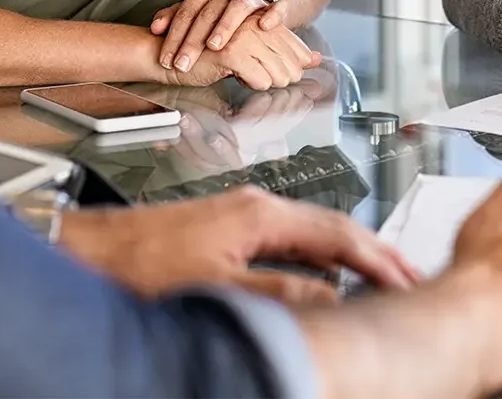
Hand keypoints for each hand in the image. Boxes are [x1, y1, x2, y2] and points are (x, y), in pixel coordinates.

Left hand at [58, 187, 419, 305]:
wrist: (91, 249)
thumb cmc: (141, 263)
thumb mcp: (220, 287)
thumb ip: (281, 292)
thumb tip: (332, 295)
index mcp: (259, 214)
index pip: (338, 234)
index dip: (378, 259)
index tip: (407, 279)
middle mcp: (255, 205)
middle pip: (333, 227)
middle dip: (375, 253)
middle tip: (410, 278)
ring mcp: (242, 212)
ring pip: (314, 232)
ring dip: (350, 257)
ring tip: (381, 279)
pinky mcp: (229, 226)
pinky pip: (292, 238)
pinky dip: (321, 256)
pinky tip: (327, 277)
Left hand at [152, 0, 282, 72]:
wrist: (252, 7)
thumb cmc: (219, 15)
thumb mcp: (194, 15)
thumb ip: (173, 18)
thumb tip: (156, 28)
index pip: (186, 10)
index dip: (174, 36)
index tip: (167, 60)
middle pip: (208, 12)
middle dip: (192, 41)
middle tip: (182, 64)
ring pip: (238, 8)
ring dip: (225, 27)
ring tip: (214, 46)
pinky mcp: (271, 6)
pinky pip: (276, 8)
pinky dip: (272, 15)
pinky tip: (264, 26)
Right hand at [159, 15, 319, 89]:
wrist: (164, 53)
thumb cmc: (203, 53)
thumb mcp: (245, 50)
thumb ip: (280, 51)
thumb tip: (315, 59)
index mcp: (255, 18)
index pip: (290, 40)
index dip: (298, 59)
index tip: (301, 70)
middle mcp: (251, 22)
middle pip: (288, 57)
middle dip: (287, 75)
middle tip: (279, 83)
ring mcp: (241, 35)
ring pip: (277, 70)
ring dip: (271, 82)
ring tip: (257, 83)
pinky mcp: (230, 52)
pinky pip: (259, 78)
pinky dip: (255, 85)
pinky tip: (242, 81)